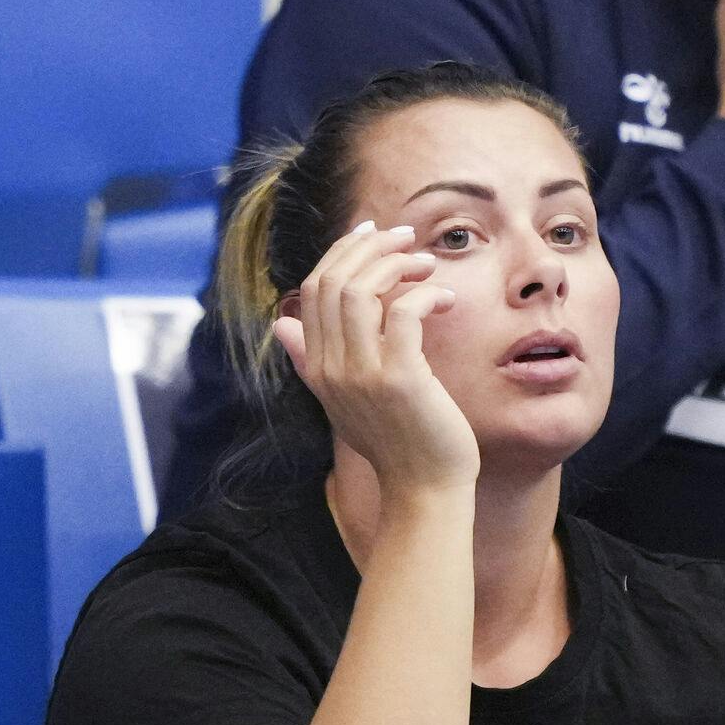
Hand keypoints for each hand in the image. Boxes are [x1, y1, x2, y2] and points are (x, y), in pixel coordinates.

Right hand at [272, 222, 478, 493]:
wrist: (424, 489)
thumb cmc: (396, 442)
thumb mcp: (344, 398)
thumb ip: (312, 359)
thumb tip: (279, 323)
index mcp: (318, 368)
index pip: (313, 290)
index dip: (342, 253)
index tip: (374, 234)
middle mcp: (331, 368)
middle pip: (333, 281)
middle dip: (371, 248)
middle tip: (406, 238)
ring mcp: (362, 374)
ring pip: (360, 290)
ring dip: (396, 264)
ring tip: (426, 264)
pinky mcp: (399, 379)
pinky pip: (403, 312)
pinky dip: (424, 294)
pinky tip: (444, 299)